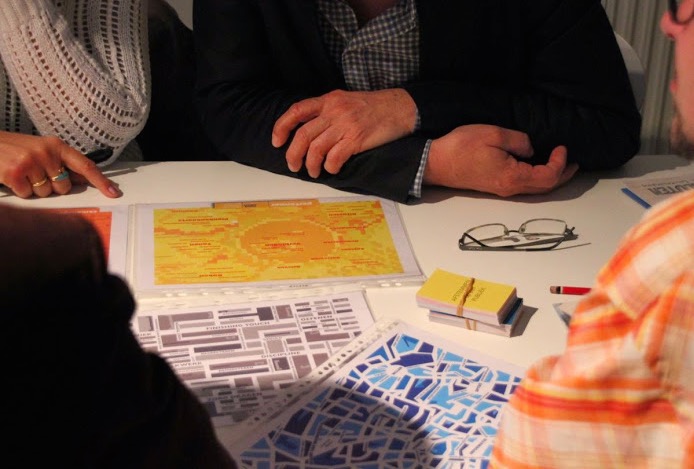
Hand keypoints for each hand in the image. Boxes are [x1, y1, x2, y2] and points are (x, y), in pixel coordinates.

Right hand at [0, 131, 120, 198]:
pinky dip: (20, 191)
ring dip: (35, 189)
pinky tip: (12, 177)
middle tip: (35, 173)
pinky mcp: (15, 173)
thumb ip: (63, 163)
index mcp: (56, 145)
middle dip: (52, 186)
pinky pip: (29, 195)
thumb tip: (87, 179)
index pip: (85, 165)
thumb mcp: (42, 150)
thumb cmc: (14, 148)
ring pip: (47, 193)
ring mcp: (31, 162)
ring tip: (23, 174)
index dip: (101, 181)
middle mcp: (46, 152)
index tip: (113, 192)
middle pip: (65, 187)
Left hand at [272, 88, 416, 177]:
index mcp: (328, 100)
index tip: (277, 141)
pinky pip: (335, 157)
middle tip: (293, 166)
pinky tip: (332, 169)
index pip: (297, 111)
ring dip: (311, 165)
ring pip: (316, 148)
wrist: (400, 108)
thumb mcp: (345, 100)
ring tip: (313, 172)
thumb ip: (327, 111)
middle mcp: (334, 111)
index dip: (282, 127)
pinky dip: (330, 167)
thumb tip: (308, 130)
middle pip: (303, 135)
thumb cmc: (373, 107)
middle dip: (293, 154)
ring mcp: (345, 125)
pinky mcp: (356, 139)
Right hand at [424, 125, 577, 195]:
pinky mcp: (494, 186)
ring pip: (535, 189)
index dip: (560, 163)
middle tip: (574, 164)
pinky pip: (523, 186)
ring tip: (561, 166)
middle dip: (562, 175)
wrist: (436, 163)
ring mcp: (501, 190)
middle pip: (545, 188)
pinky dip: (537, 178)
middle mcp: (510, 188)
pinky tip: (537, 168)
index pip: (548, 176)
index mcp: (512, 177)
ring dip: (551, 178)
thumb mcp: (494, 134)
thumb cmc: (462, 147)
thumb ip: (519, 141)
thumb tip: (530, 149)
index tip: (561, 147)